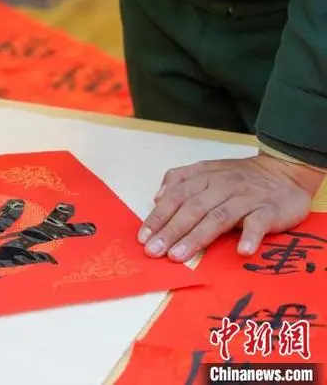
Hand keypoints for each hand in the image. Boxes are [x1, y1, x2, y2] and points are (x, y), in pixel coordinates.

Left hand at [137, 153, 324, 261]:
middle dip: (170, 231)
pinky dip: (250, 236)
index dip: (158, 217)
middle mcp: (222, 186)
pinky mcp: (269, 210)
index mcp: (205, 177)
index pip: (176, 197)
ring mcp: (246, 198)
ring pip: (218, 217)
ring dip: (196, 237)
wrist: (285, 172)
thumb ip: (180, 180)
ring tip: (178, 255)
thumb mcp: (207, 171)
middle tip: (154, 251)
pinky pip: (258, 223)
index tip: (143, 237)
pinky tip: (241, 251)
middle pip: (192, 209)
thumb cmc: (240, 177)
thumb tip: (157, 197)